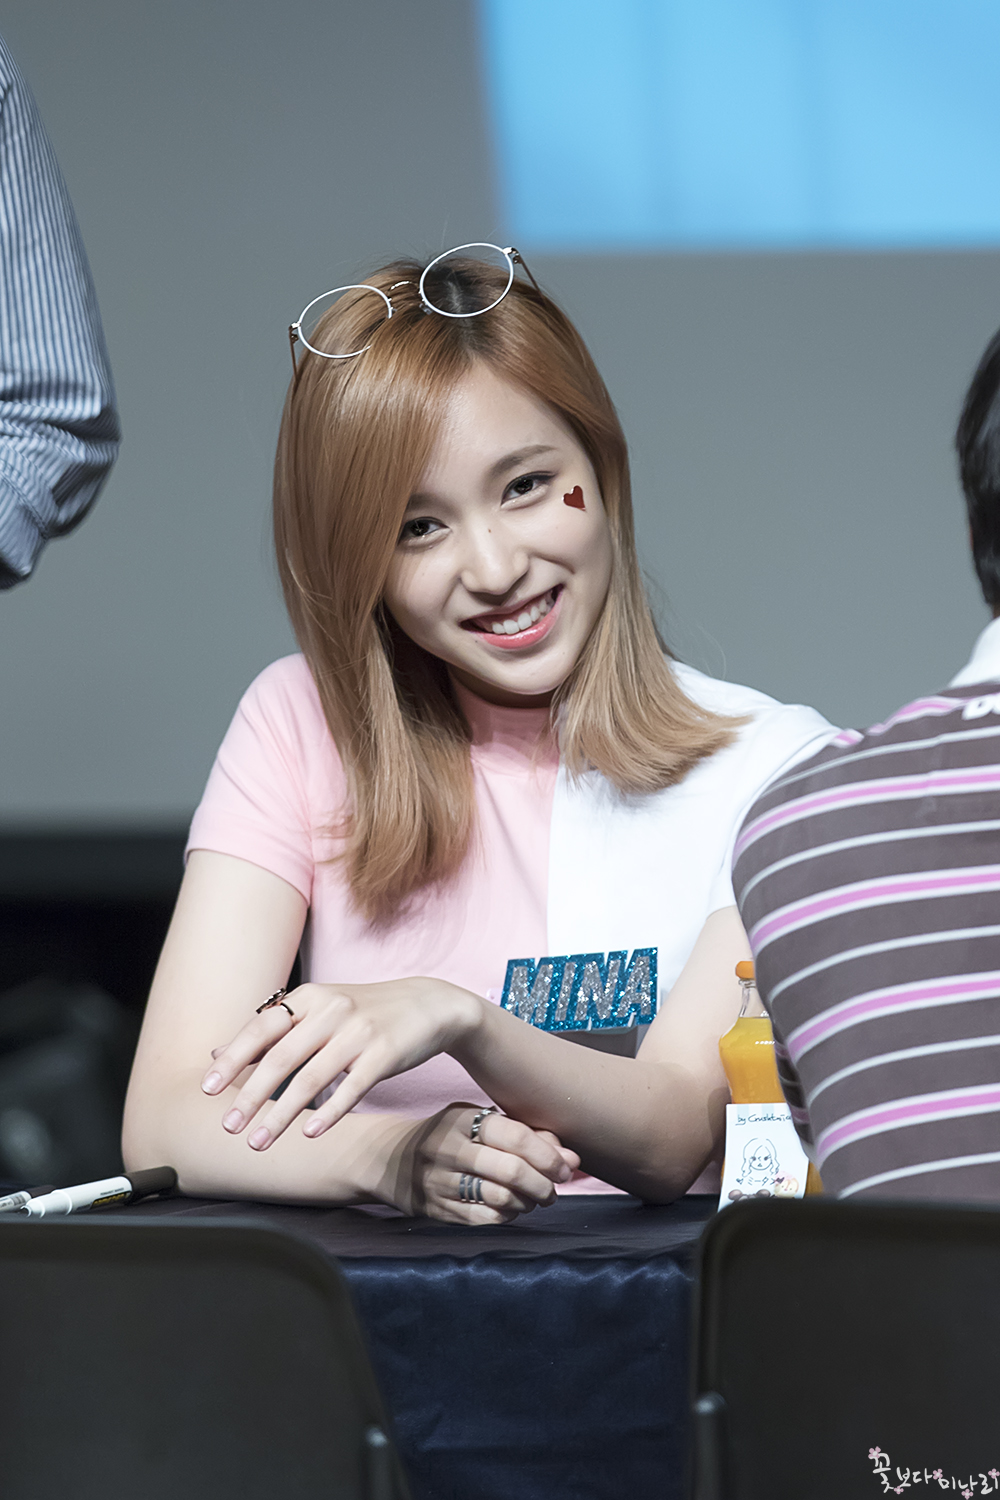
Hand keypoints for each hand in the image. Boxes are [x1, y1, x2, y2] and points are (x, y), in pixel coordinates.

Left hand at [201, 977, 483, 1148]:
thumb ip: (271, 1030)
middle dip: (250, 1096)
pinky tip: (308, 1134)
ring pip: (311, 1077)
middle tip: (228, 1128)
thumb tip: (214, 1052)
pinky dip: (328, 1111)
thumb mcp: (318, 1010)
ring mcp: (358, 1031)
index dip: (232, 1059)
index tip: (206, 1089)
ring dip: (280, 1114)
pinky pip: (352, 1087)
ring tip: (258, 1142)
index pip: (260, 1029)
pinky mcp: (385, 1052)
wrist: (428, 1004)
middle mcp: (330, 1010)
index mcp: (308, 997)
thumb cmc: (364, 1012)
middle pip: (280, 1057)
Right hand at [397, 1104, 579, 1223]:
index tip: (566, 1168)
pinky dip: (507, 1216)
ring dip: (527, 1203)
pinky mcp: (435, 1209)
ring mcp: (439, 1181)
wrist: (390, 1158)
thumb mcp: (479, 1123)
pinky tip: (513, 1209)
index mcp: (462, 1119)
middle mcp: (448, 1149)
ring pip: (499, 1198)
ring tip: (535, 1199)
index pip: (515, 1135)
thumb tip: (572, 1158)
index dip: (548, 1155)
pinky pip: (483, 1219)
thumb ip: (526, 1135)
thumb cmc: (451, 1137)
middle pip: (510, 1171)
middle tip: (553, 1190)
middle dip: (542, 1184)